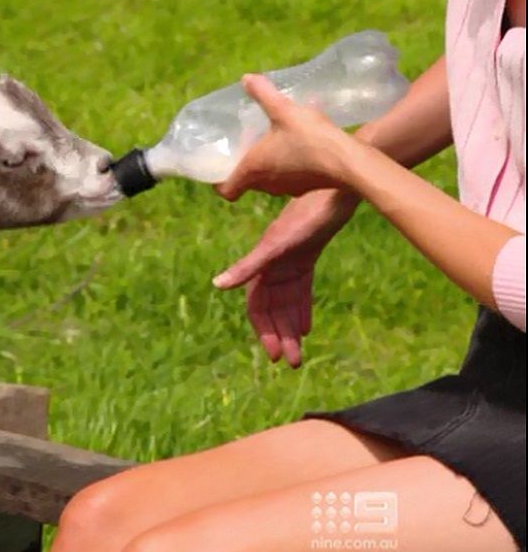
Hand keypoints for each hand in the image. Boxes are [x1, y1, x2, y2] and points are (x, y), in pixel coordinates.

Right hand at [213, 188, 358, 366]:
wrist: (333, 189)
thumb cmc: (306, 215)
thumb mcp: (276, 245)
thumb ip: (248, 266)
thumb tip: (218, 285)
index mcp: (262, 265)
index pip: (257, 305)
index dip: (264, 330)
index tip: (276, 355)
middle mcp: (273, 266)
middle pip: (272, 309)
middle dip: (280, 336)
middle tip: (293, 363)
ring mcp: (289, 262)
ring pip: (287, 303)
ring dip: (291, 328)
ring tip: (300, 354)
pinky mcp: (306, 256)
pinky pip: (301, 290)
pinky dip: (302, 309)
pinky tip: (306, 327)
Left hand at [216, 74, 362, 200]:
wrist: (348, 161)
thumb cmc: (309, 138)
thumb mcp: (283, 110)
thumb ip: (264, 94)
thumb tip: (246, 78)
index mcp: (253, 170)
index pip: (226, 190)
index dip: (218, 182)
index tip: (218, 169)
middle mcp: (267, 185)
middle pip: (247, 182)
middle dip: (244, 165)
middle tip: (245, 145)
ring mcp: (288, 189)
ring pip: (268, 181)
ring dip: (266, 165)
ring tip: (271, 141)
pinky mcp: (306, 187)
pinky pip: (289, 178)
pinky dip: (287, 165)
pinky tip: (298, 144)